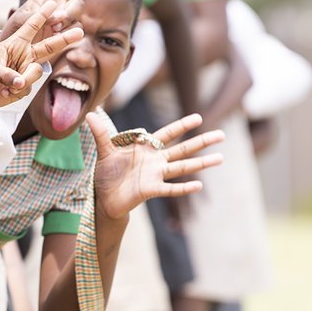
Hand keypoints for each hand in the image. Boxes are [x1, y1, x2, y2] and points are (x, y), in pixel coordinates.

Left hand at [0, 0, 105, 41]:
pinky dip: (69, 30)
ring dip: (68, 12)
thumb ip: (37, 15)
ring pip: (77, 6)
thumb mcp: (19, 22)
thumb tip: (57, 14)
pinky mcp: (68, 31)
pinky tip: (57, 35)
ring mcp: (64, 16)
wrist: (19, 56)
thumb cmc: (14, 35)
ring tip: (54, 24)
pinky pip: (77, 26)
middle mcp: (56, 2)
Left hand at [0, 0, 83, 121]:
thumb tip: (21, 83)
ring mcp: (26, 70)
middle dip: (64, 39)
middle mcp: (25, 54)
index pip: (30, 26)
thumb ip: (5, 74)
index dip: (41, 16)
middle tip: (80, 32)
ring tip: (7, 86)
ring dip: (24, 79)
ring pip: (37, 73)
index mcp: (15, 43)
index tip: (52, 4)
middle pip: (49, 45)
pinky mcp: (26, 85)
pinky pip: (29, 88)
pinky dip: (17, 92)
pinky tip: (4, 92)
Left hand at [88, 113, 224, 221]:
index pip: (167, 133)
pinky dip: (183, 187)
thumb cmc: (107, 172)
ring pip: (182, 167)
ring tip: (220, 158)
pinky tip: (199, 185)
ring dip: (201, 163)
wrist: (104, 197)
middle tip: (222, 135)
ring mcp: (155, 175)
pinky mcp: (151, 190)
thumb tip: (89, 113)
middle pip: (182, 149)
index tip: (198, 117)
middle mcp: (155, 161)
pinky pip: (170, 188)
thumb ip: (101, 133)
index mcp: (146, 148)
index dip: (182, 126)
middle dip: (201, 142)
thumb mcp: (104, 150)